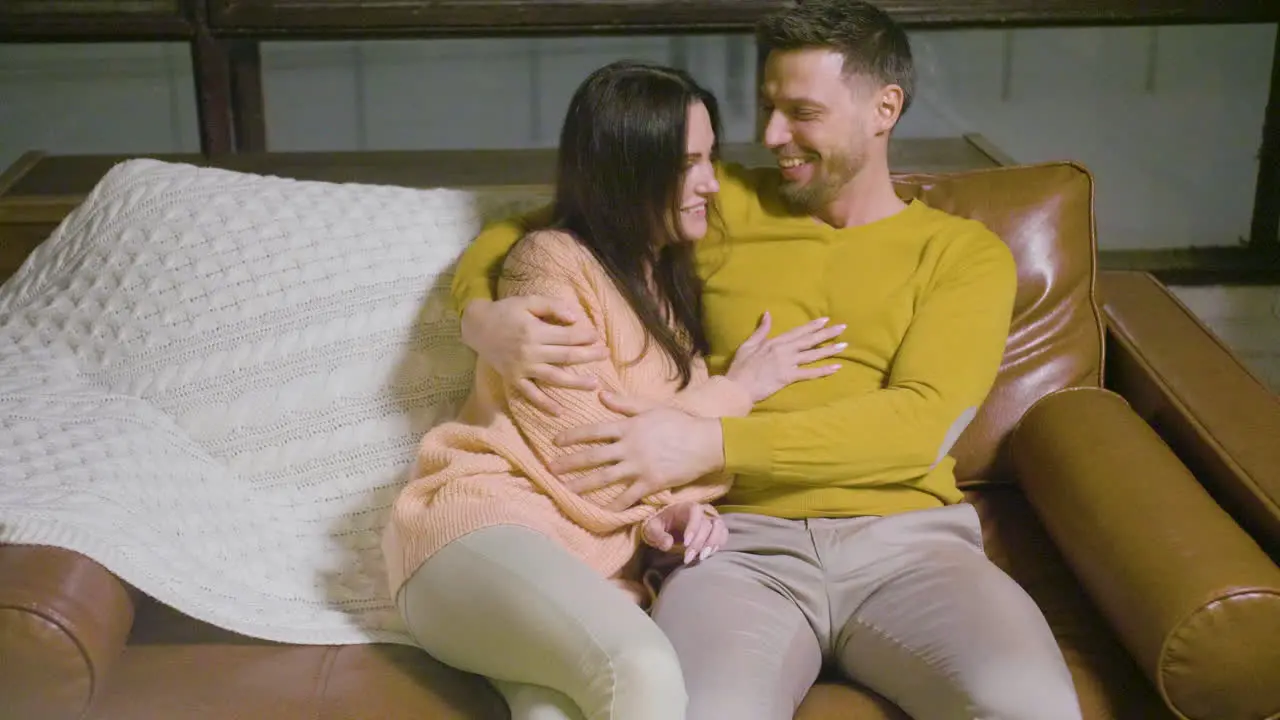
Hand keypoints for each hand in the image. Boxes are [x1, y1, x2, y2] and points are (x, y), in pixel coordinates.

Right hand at [461, 297, 609, 414]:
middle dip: (589, 356)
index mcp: (534, 331)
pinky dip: (544, 404)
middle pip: (566, 356)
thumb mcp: (528, 301)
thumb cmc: (506, 311)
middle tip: (605, 355)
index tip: (598, 337)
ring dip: (576, 382)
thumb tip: (576, 318)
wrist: (477, 327)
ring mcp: (522, 368)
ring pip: (554, 378)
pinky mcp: (514, 379)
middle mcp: (530, 351)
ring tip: (595, 384)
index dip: (585, 336)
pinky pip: (531, 394)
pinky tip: (560, 411)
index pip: (567, 336)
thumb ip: (552, 306)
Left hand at [551, 393, 723, 509]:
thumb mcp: (651, 407)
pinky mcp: (650, 484)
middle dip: (569, 463)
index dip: (572, 436)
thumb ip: (624, 403)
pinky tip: (600, 512)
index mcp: (628, 427)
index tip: (554, 442)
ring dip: (583, 485)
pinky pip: (627, 497)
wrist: (705, 442)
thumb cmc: (679, 422)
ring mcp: (639, 467)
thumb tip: (600, 394)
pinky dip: (613, 506)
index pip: (593, 431)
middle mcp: (629, 448)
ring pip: (604, 478)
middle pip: (593, 457)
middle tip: (549, 470)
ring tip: (566, 491)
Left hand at [641, 502, 727, 564]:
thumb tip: (668, 544)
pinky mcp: (715, 528)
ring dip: (713, 543)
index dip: (693, 527)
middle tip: (688, 558)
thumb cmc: (660, 524)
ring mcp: (710, 518)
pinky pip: (723, 534)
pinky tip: (709, 554)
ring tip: (702, 557)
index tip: (685, 544)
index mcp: (686, 506)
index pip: (695, 511)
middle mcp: (702, 510)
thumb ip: (657, 534)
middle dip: (699, 543)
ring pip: (720, 527)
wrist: (668, 525)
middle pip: (707, 524)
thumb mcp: (652, 528)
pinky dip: (719, 544)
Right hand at [725, 312, 845, 402]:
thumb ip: (761, 330)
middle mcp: (784, 350)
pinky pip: (809, 373)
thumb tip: (768, 314)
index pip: (797, 332)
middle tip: (842, 327)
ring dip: (829, 350)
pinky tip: (836, 367)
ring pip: (813, 355)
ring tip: (844, 345)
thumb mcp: (748, 345)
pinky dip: (823, 370)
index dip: (812, 325)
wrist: (737, 387)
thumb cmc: (740, 367)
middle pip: (809, 341)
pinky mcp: (789, 377)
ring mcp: (787, 364)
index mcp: (774, 341)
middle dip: (827, 334)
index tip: (825, 319)